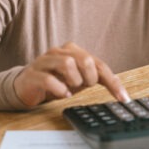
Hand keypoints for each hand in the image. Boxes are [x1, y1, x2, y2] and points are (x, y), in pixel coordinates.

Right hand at [13, 42, 129, 106]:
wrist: (25, 87)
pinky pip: (48, 79)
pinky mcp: (32, 74)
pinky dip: (59, 89)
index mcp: (73, 51)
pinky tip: (63, 94)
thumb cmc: (55, 82)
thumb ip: (95, 78)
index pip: (99, 64)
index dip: (113, 82)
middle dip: (89, 78)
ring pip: (67, 64)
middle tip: (84, 86)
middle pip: (85, 59)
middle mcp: (59, 52)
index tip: (123, 98)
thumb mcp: (79, 81)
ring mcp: (44, 61)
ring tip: (70, 89)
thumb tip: (117, 87)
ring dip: (74, 81)